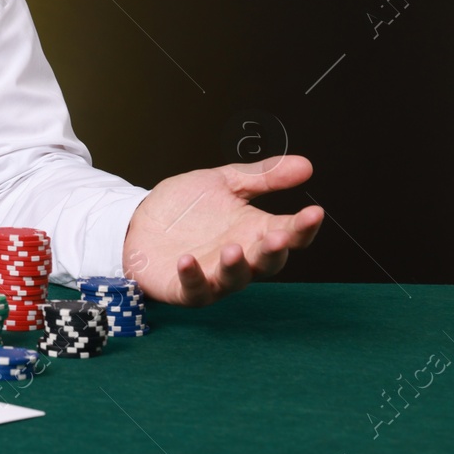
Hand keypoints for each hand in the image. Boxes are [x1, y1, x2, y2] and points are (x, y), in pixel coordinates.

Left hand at [121, 154, 323, 305]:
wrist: (139, 220)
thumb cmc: (186, 207)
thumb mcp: (224, 183)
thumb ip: (262, 176)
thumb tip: (307, 164)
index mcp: (254, 232)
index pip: (289, 233)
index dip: (303, 226)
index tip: (315, 211)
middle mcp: (240, 257)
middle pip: (266, 261)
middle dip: (274, 250)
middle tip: (279, 236)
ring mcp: (213, 275)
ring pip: (234, 279)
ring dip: (235, 266)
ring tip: (232, 249)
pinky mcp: (184, 288)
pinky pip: (193, 289)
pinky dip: (192, 277)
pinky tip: (187, 260)